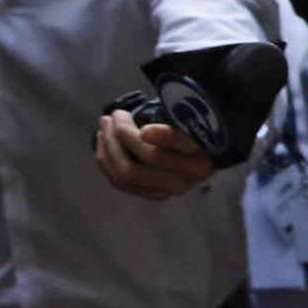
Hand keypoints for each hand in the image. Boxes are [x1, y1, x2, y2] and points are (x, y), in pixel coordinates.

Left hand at [94, 110, 214, 200]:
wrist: (200, 157)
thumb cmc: (192, 131)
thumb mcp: (189, 121)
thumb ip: (175, 114)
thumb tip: (143, 112)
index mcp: (204, 150)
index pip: (182, 144)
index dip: (162, 137)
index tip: (144, 129)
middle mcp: (190, 175)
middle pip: (150, 158)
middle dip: (123, 135)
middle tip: (113, 116)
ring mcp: (171, 189)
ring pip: (128, 173)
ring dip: (109, 147)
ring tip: (104, 126)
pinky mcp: (153, 195)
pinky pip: (120, 183)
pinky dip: (106, 161)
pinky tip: (103, 143)